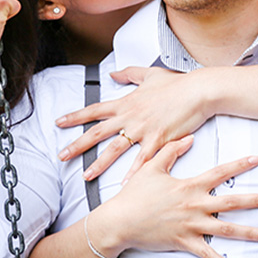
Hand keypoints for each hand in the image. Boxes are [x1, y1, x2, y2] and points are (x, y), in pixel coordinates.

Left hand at [56, 67, 214, 180]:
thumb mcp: (149, 74)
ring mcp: (143, 130)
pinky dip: (132, 173)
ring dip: (99, 164)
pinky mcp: (158, 140)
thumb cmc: (177, 83)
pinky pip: (142, 161)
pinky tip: (123, 184)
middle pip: (97, 132)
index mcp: (126, 103)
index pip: (94, 110)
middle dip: (78, 145)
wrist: (198, 91)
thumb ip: (129, 74)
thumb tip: (113, 73)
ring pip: (115, 149)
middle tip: (62, 155)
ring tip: (86, 175)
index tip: (60, 122)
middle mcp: (130, 117)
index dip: (75, 116)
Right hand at [88, 136, 257, 257]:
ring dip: (248, 232)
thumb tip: (189, 138)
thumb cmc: (134, 194)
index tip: (257, 160)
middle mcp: (195, 205)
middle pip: (231, 202)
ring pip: (226, 229)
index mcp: (189, 186)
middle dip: (255, 201)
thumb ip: (171, 151)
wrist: (119, 221)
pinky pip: (208, 255)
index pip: (220, 173)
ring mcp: (191, 226)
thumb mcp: (151, 167)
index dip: (239, 165)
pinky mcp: (184, 243)